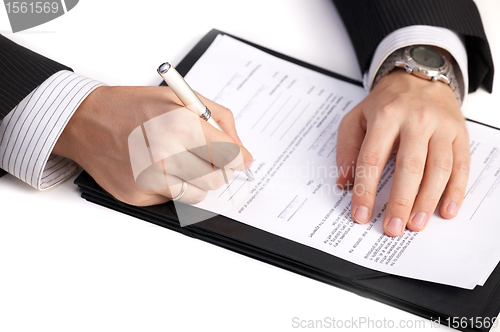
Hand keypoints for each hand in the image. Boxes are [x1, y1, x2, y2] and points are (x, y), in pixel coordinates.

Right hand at [53, 86, 252, 205]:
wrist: (86, 121)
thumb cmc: (134, 107)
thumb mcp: (181, 98)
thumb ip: (220, 120)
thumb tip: (241, 151)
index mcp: (180, 124)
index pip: (230, 155)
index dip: (238, 158)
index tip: (238, 159)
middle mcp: (165, 154)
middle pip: (218, 179)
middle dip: (218, 169)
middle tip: (207, 158)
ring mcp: (149, 179)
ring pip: (199, 194)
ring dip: (197, 180)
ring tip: (179, 161)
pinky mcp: (137, 196)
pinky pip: (174, 200)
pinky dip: (173, 187)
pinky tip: (157, 169)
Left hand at [336, 69, 469, 236]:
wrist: (420, 75)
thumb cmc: (386, 103)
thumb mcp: (356, 118)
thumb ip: (347, 149)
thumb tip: (344, 183)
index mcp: (385, 116)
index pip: (372, 159)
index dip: (365, 190)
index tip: (360, 214)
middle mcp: (416, 120)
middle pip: (409, 167)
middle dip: (400, 202)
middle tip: (392, 228)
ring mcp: (441, 127)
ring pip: (438, 169)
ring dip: (427, 201)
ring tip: (415, 224)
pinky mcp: (459, 134)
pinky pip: (461, 165)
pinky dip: (456, 191)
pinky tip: (446, 210)